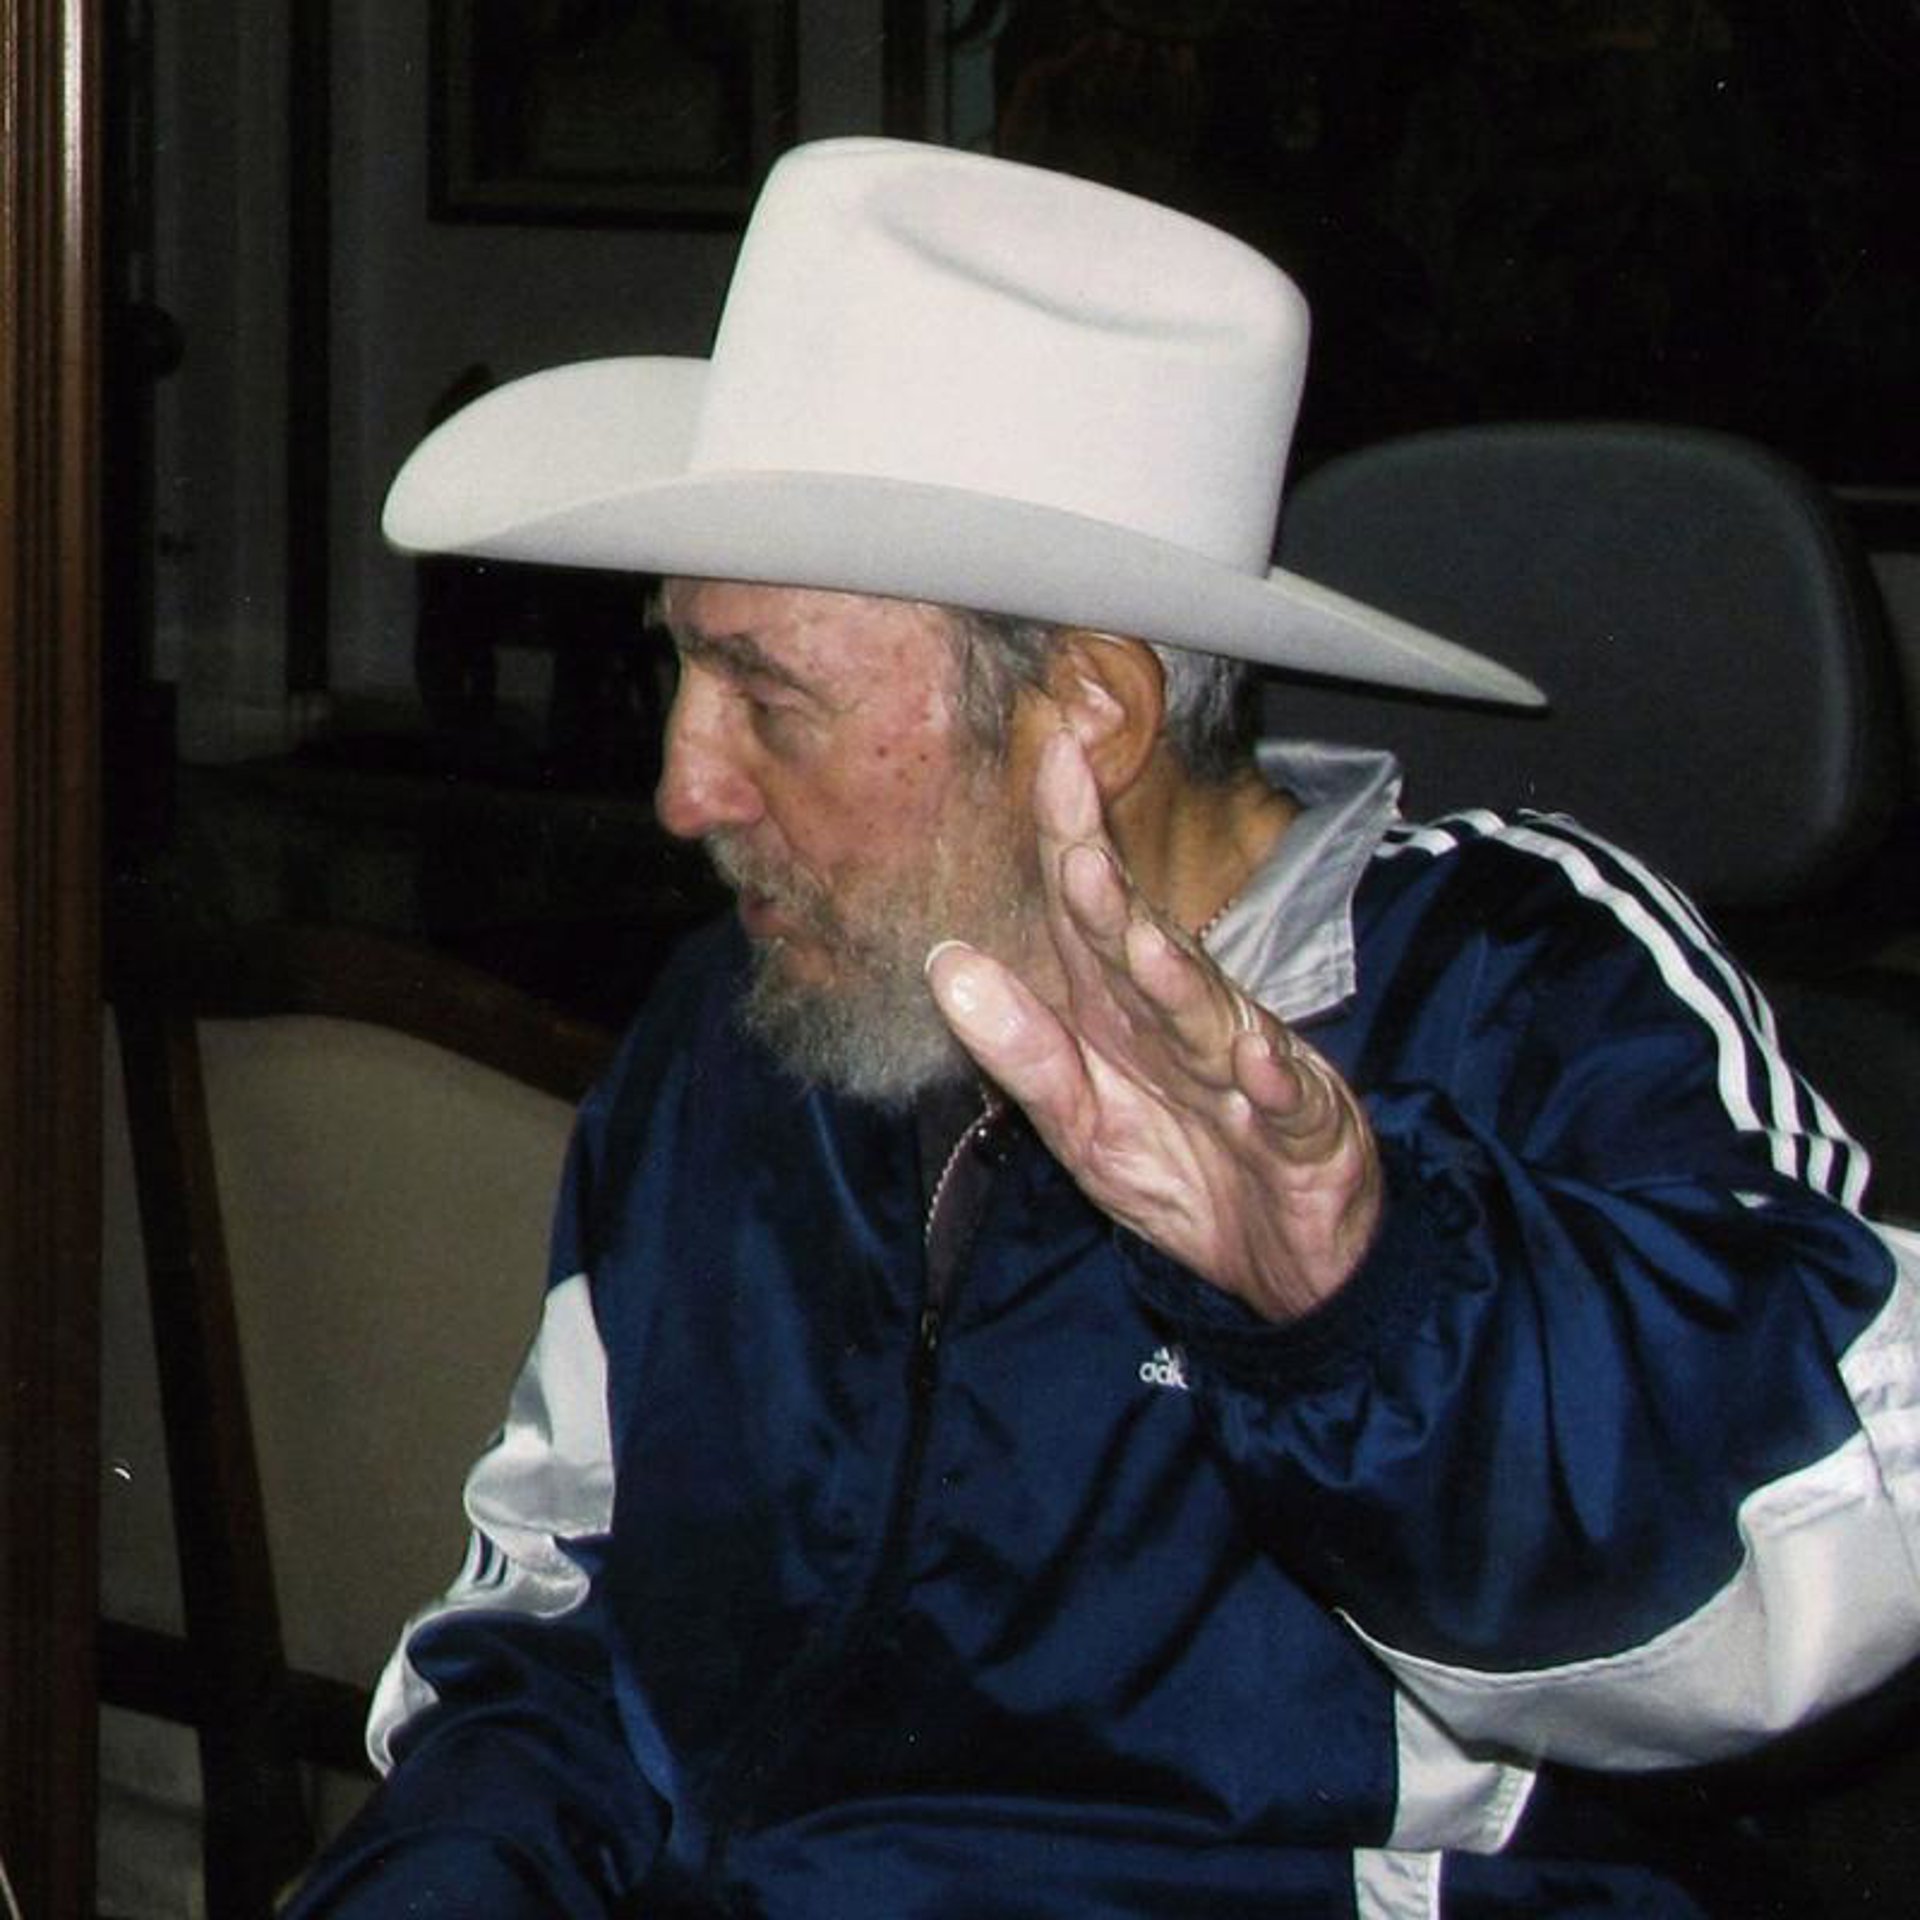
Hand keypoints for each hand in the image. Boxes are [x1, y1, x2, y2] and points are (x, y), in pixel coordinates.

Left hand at [925, 729, 1380, 1321]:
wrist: (1286, 1261)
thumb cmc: (1182, 1173)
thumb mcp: (1081, 1127)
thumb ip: (1024, 1049)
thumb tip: (947, 963)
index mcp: (1123, 1013)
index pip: (1086, 913)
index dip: (1067, 837)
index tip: (1049, 752)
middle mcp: (1183, 1022)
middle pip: (1140, 945)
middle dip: (1107, 886)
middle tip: (1073, 817)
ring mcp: (1248, 1071)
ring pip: (1208, 1019)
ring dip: (1176, 981)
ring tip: (1142, 941)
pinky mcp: (1306, 1130)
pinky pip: (1287, 1106)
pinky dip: (1274, 1085)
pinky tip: (1256, 1063)